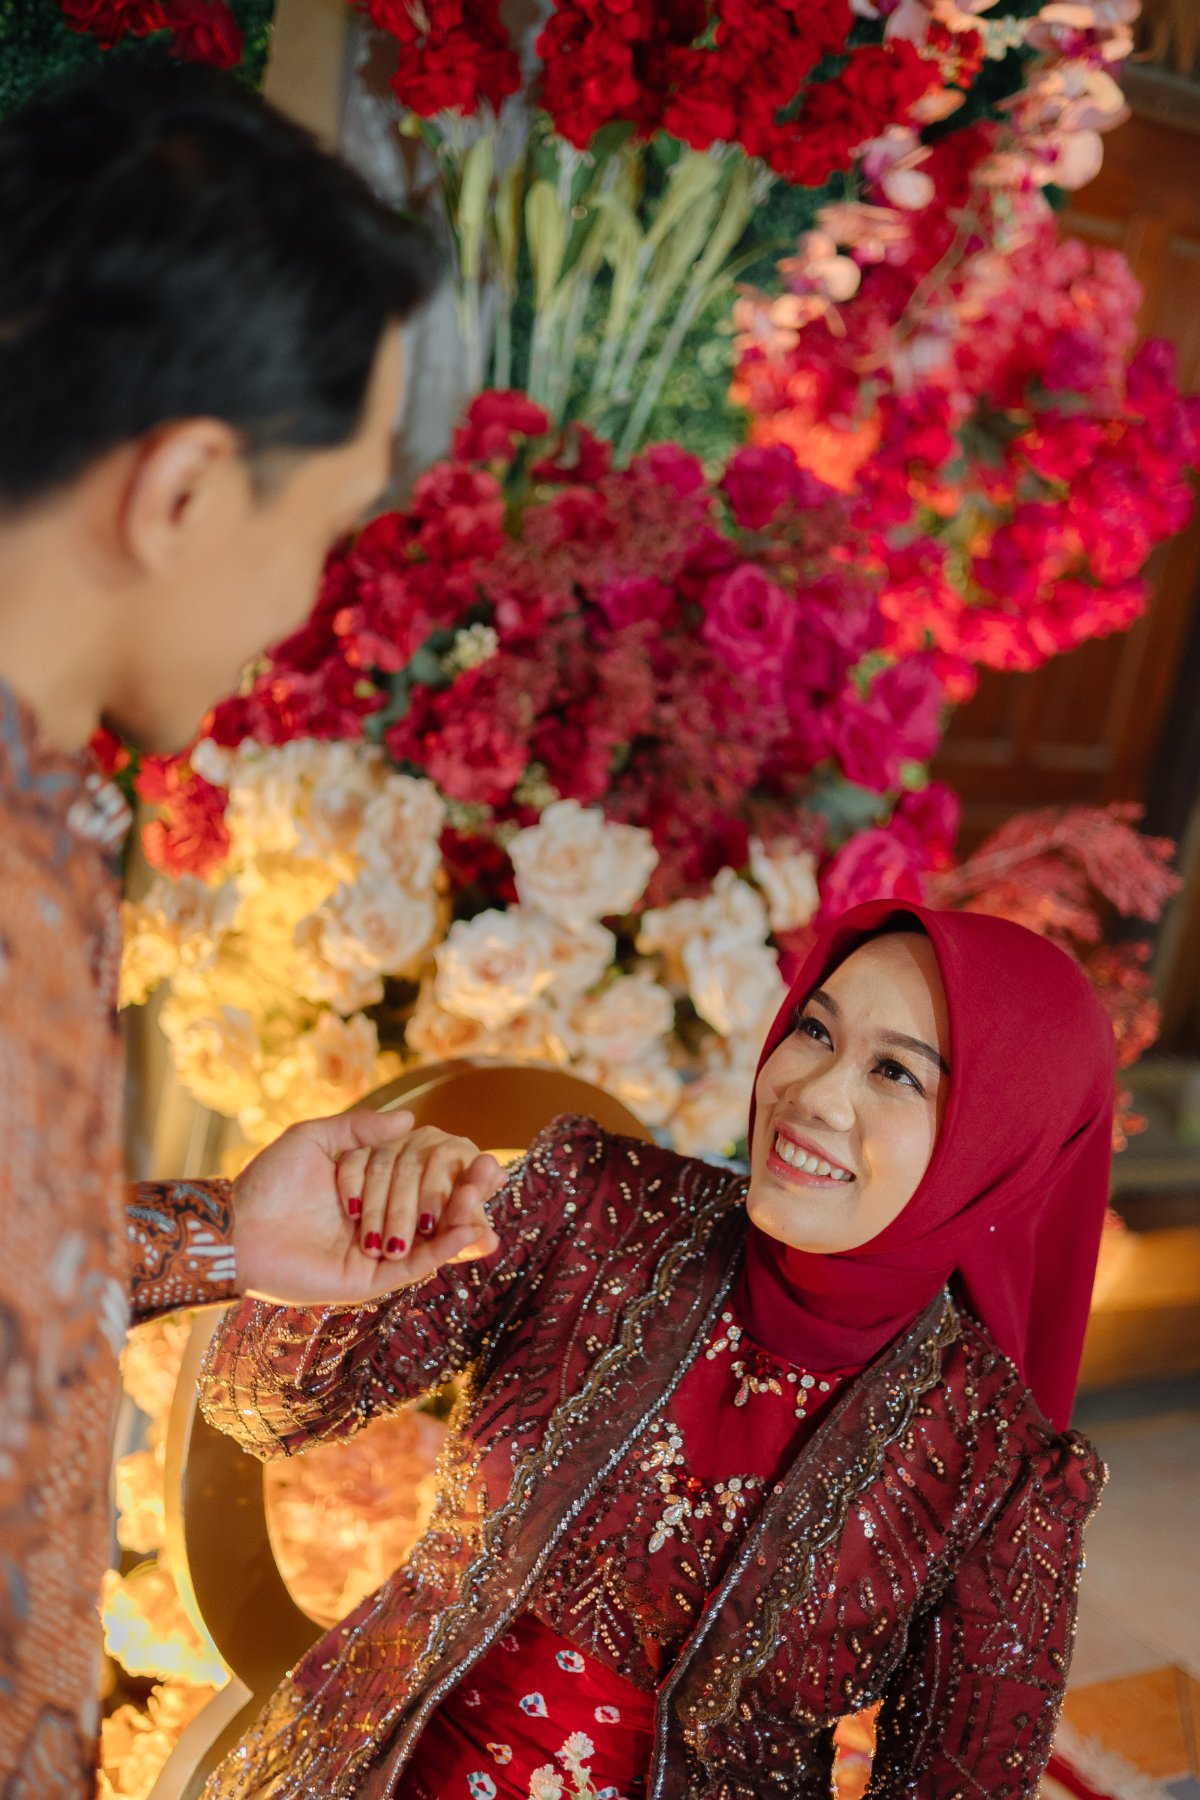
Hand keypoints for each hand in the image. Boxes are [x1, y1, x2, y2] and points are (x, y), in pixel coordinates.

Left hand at [231, 1110, 499, 1305]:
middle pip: (432, 1206)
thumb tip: (412, 1120)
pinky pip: (416, 1265)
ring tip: (484, 1198)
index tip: (483, 1156)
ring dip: (461, 1218)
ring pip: (431, 1237)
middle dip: (460, 1192)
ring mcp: (377, 1252)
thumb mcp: (315, 1139)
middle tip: (489, 1174)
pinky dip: (445, 1248)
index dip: (452, 1169)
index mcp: (367, 1189)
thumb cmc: (269, 1181)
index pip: (420, 1177)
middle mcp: (376, 1221)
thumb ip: (361, 1128)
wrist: (238, 1229)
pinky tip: (468, 1230)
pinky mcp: (372, 1280)